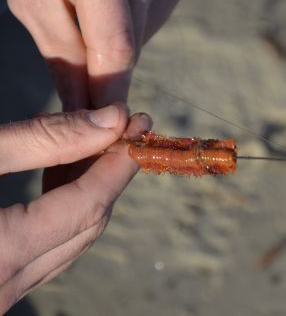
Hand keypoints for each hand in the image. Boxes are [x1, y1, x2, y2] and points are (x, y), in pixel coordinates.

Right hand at [0, 103, 151, 311]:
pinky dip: (64, 212)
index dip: (121, 162)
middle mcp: (7, 286)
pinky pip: (48, 250)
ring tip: (98, 145)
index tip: (142, 124)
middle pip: (88, 224)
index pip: (90, 204)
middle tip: (127, 131)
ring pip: (71, 240)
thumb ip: (40, 139)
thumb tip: (111, 120)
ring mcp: (2, 294)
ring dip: (90, 191)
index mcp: (3, 253)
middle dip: (112, 174)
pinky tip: (63, 178)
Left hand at [1, 0, 196, 109]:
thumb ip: (63, 54)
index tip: (102, 127)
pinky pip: (164, 5)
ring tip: (89, 15)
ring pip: (147, 26)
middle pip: (133, 41)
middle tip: (82, 77)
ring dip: (122, 39)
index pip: (115, 47)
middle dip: (107, 69)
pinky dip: (142, 16)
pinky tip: (118, 1)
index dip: (109, 92)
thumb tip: (88, 107)